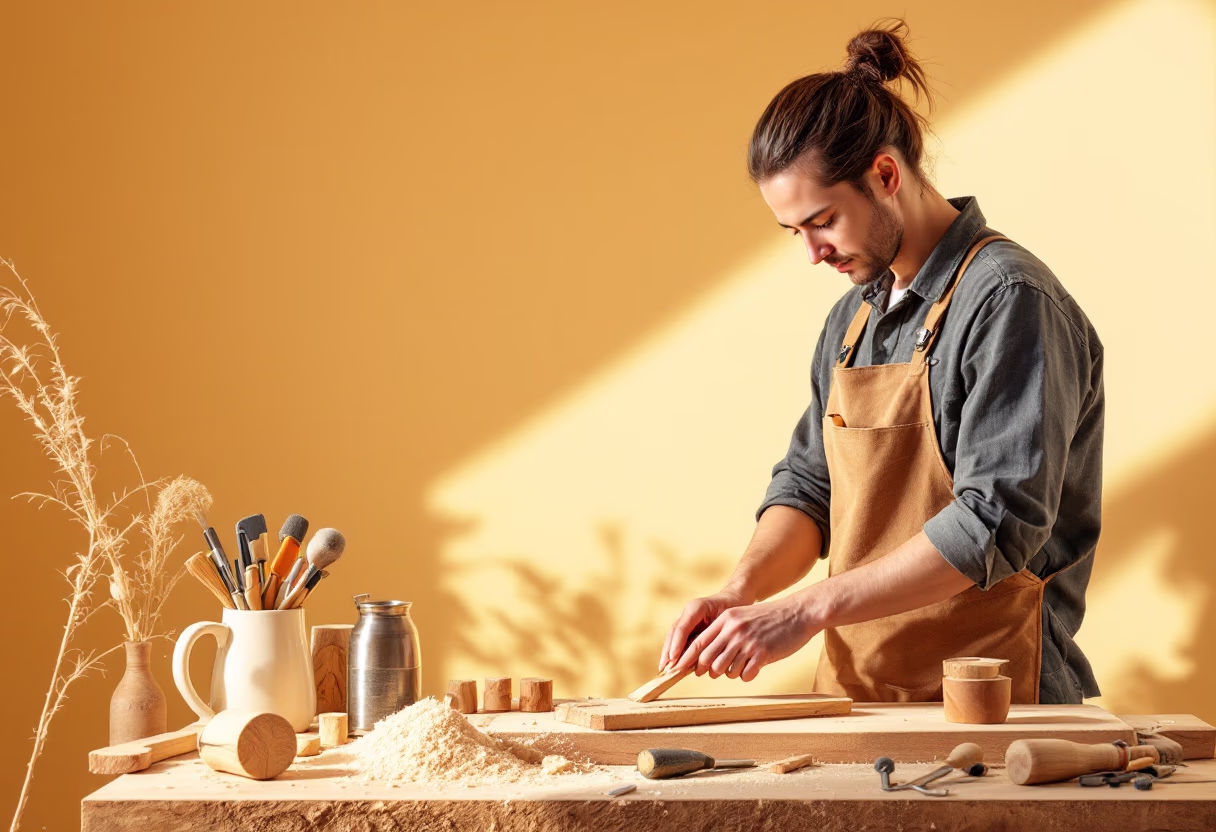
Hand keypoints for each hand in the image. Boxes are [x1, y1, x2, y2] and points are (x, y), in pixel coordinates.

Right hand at [659, 588, 750, 671]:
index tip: (673, 659)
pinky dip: (675, 651)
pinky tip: (673, 664)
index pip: (681, 628)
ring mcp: (687, 618)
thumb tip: (705, 656)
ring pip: (673, 636)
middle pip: (673, 633)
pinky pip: (679, 639)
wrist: (734, 598)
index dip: (677, 644)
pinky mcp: (689, 625)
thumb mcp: (726, 619)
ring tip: (664, 668)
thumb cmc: (733, 607)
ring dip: (668, 652)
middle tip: (664, 668)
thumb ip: (715, 634)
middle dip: (668, 651)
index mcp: (695, 608)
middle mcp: (688, 613)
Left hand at [673, 595, 820, 682]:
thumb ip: (724, 631)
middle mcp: (734, 630)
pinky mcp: (762, 654)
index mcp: (726, 619)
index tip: (677, 670)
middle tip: (715, 673)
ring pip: (725, 670)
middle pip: (708, 660)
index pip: (698, 643)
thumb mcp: (742, 617)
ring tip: (741, 665)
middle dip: (708, 671)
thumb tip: (705, 656)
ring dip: (730, 672)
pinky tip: (754, 667)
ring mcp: (748, 642)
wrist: (799, 613)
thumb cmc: (770, 618)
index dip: (686, 659)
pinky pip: (744, 675)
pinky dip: (746, 675)